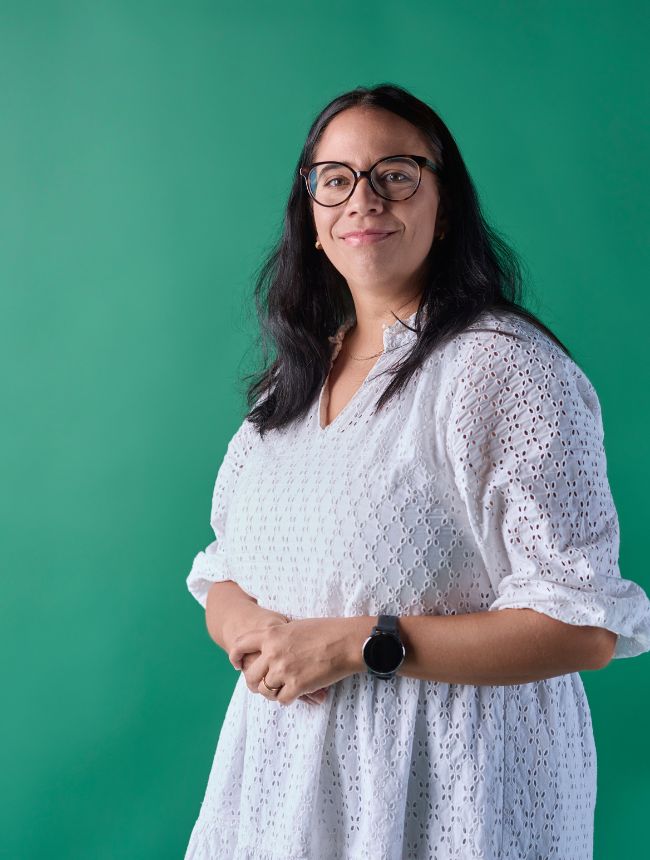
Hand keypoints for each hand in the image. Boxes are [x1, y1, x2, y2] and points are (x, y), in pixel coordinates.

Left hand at [228, 616, 354, 705]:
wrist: (347, 641)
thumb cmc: (326, 630)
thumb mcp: (295, 626)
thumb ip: (279, 637)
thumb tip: (270, 648)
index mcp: (271, 634)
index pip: (240, 645)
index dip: (235, 656)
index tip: (238, 664)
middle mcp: (273, 653)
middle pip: (251, 674)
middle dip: (255, 682)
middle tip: (262, 685)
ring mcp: (284, 670)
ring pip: (265, 690)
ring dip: (272, 692)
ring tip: (281, 690)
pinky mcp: (297, 685)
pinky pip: (282, 699)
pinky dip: (287, 699)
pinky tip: (295, 694)